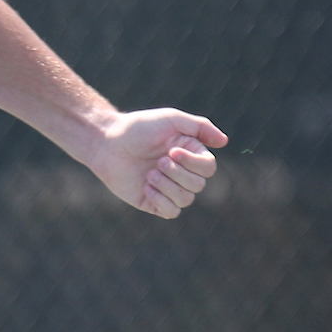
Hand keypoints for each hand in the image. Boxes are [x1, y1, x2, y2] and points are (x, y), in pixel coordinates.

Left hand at [86, 109, 227, 218]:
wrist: (107, 143)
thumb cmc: (138, 128)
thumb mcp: (171, 119)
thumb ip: (200, 126)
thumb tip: (224, 141)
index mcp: (190, 154)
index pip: (208, 168)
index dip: (193, 163)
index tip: (172, 151)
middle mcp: (182, 172)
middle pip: (198, 185)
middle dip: (178, 174)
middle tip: (158, 161)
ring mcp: (167, 188)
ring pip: (186, 200)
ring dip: (167, 186)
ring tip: (149, 174)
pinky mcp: (153, 202)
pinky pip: (171, 212)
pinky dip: (161, 201)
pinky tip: (146, 188)